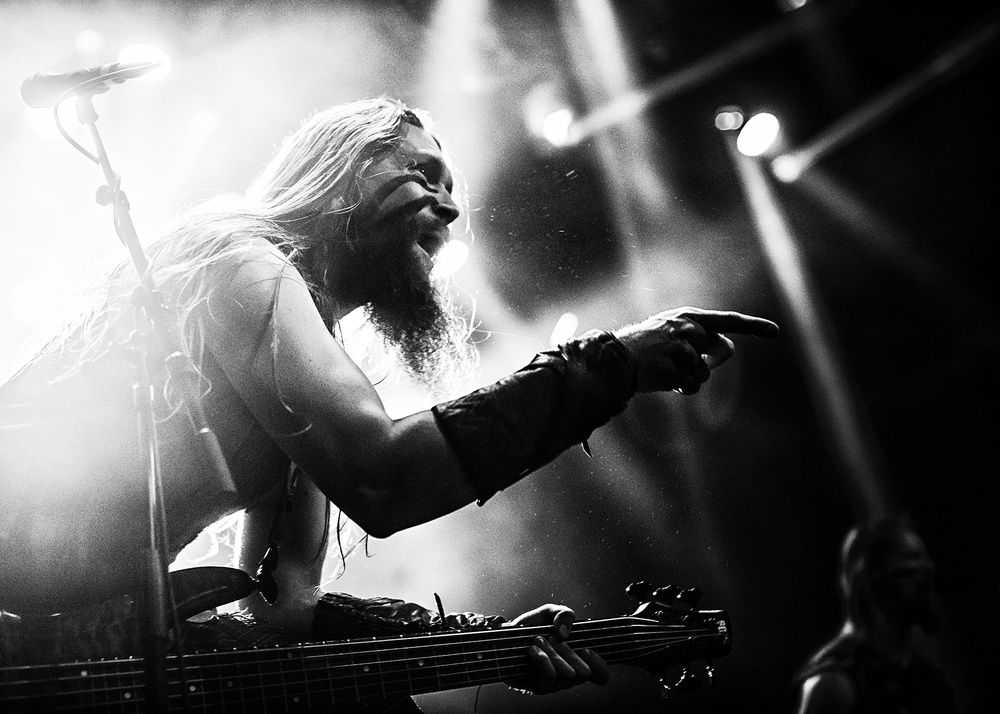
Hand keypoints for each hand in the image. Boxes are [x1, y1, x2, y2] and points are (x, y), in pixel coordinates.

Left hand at [502, 604, 609, 694]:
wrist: (506, 637)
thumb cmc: (531, 627)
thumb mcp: (549, 613)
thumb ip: (564, 614)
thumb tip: (565, 632)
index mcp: (577, 659)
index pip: (600, 674)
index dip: (599, 666)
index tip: (587, 649)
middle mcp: (569, 674)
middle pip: (583, 675)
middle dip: (569, 654)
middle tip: (556, 639)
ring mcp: (555, 683)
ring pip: (565, 676)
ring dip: (553, 654)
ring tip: (539, 640)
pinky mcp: (538, 686)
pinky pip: (548, 679)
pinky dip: (542, 661)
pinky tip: (533, 650)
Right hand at [614, 307, 778, 394]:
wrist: (615, 358)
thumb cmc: (644, 347)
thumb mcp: (670, 332)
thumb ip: (700, 338)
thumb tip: (728, 349)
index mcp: (688, 317)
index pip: (727, 321)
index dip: (753, 326)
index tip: (774, 332)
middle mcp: (690, 329)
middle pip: (723, 351)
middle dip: (710, 362)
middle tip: (687, 364)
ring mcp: (684, 348)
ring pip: (705, 373)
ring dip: (690, 377)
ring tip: (665, 370)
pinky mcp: (678, 368)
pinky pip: (691, 385)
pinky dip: (680, 387)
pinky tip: (661, 379)